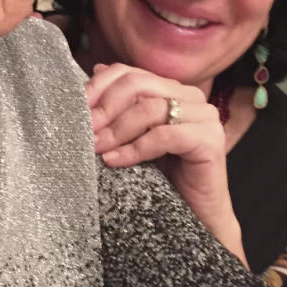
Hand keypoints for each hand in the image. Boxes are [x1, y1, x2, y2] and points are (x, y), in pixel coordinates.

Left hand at [86, 62, 244, 260]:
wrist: (195, 217)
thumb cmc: (161, 179)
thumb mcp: (131, 139)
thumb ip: (118, 108)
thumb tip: (95, 70)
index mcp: (170, 90)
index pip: (129, 73)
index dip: (99, 87)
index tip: (75, 108)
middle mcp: (190, 96)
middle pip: (138, 84)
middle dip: (105, 107)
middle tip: (84, 130)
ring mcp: (204, 116)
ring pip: (150, 108)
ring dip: (117, 129)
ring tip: (97, 149)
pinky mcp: (210, 139)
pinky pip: (166, 135)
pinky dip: (136, 148)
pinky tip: (115, 161)